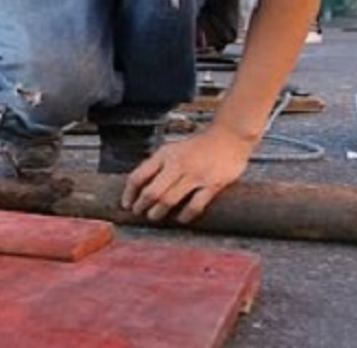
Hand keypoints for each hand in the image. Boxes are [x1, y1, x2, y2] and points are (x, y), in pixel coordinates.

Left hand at [121, 124, 256, 223]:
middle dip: (141, 206)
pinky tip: (180, 219)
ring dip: (158, 213)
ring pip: (169, 200)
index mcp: (165, 154)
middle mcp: (178, 164)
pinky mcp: (212, 184)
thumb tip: (140, 186)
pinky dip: (184, 216)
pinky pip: (194, 206)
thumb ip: (158, 165)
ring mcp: (195, 175)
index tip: (126, 204)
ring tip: (155, 217)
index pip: (138, 176)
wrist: (229, 136)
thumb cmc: (200, 145)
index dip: (129, 193)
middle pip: (152, 192)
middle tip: (140, 213)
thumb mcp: (173, 149)